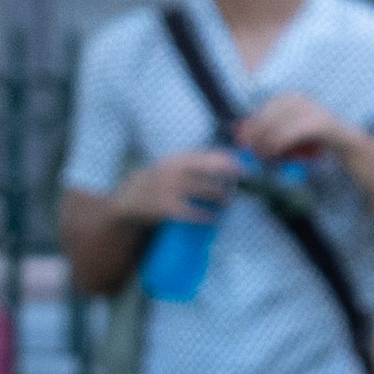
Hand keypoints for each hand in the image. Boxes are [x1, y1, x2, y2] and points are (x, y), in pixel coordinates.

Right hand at [111, 145, 243, 224]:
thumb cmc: (159, 181)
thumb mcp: (173, 165)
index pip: (211, 156)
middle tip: (237, 188)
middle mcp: (175, 170)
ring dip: (222, 197)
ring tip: (227, 202)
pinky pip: (194, 212)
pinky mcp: (167, 208)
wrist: (128, 198)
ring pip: (208, 191)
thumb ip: (196, 162)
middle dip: (229, 180)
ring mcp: (170, 188)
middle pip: (213, 172)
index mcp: (178, 158)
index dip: (231, 163)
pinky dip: (207, 215)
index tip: (245, 170)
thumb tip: (231, 160)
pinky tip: (213, 218)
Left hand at [242, 92, 349, 166]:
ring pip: (278, 125)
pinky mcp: (319, 123)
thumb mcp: (289, 133)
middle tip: (250, 151)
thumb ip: (268, 131)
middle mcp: (300, 98)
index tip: (241, 141)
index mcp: (290, 97)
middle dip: (256, 134)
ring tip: (262, 155)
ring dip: (266, 142)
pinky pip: (291, 133)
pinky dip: (279, 144)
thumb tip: (241, 133)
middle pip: (268, 116)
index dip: (250, 125)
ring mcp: (311, 108)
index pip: (263, 109)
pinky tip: (273, 153)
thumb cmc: (314, 140)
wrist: (347, 144)